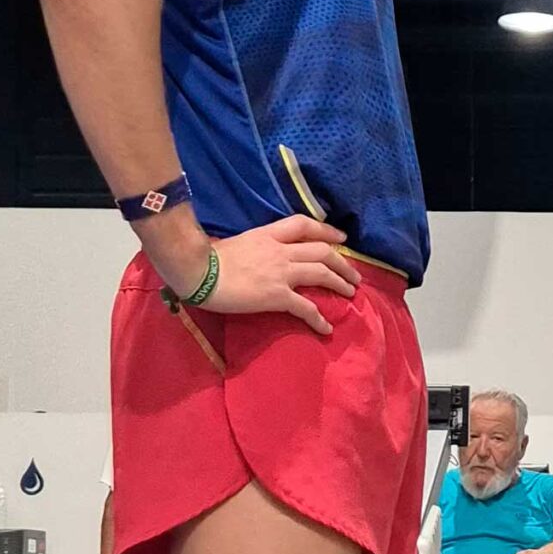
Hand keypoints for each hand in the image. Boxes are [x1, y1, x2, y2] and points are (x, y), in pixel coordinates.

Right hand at [165, 215, 360, 336]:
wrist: (198, 271)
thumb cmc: (208, 259)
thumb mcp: (237, 243)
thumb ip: (255, 246)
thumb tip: (257, 254)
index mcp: (268, 235)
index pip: (303, 225)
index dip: (326, 230)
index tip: (340, 239)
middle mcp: (280, 251)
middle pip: (321, 251)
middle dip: (342, 263)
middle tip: (354, 274)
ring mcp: (281, 272)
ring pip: (321, 273)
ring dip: (340, 283)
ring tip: (350, 293)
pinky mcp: (278, 296)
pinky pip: (306, 307)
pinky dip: (319, 318)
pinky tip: (326, 328)